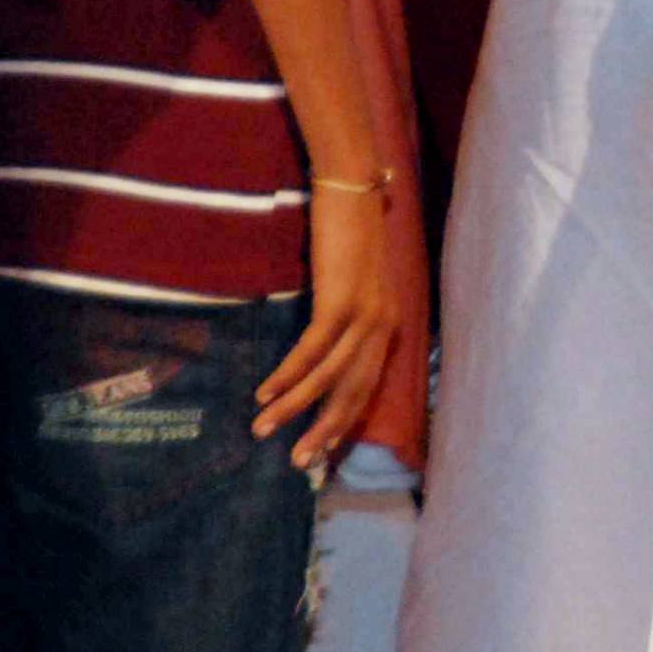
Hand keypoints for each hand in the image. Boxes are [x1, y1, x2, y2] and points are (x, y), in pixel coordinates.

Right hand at [253, 183, 398, 469]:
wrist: (352, 189)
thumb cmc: (347, 235)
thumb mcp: (351, 284)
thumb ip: (344, 316)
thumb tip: (323, 348)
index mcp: (388, 324)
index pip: (368, 385)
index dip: (344, 419)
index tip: (321, 449)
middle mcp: (384, 324)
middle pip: (354, 391)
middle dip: (323, 429)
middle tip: (297, 462)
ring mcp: (366, 313)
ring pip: (330, 376)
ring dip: (294, 407)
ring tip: (263, 431)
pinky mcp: (342, 300)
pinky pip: (313, 349)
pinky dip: (288, 374)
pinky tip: (264, 393)